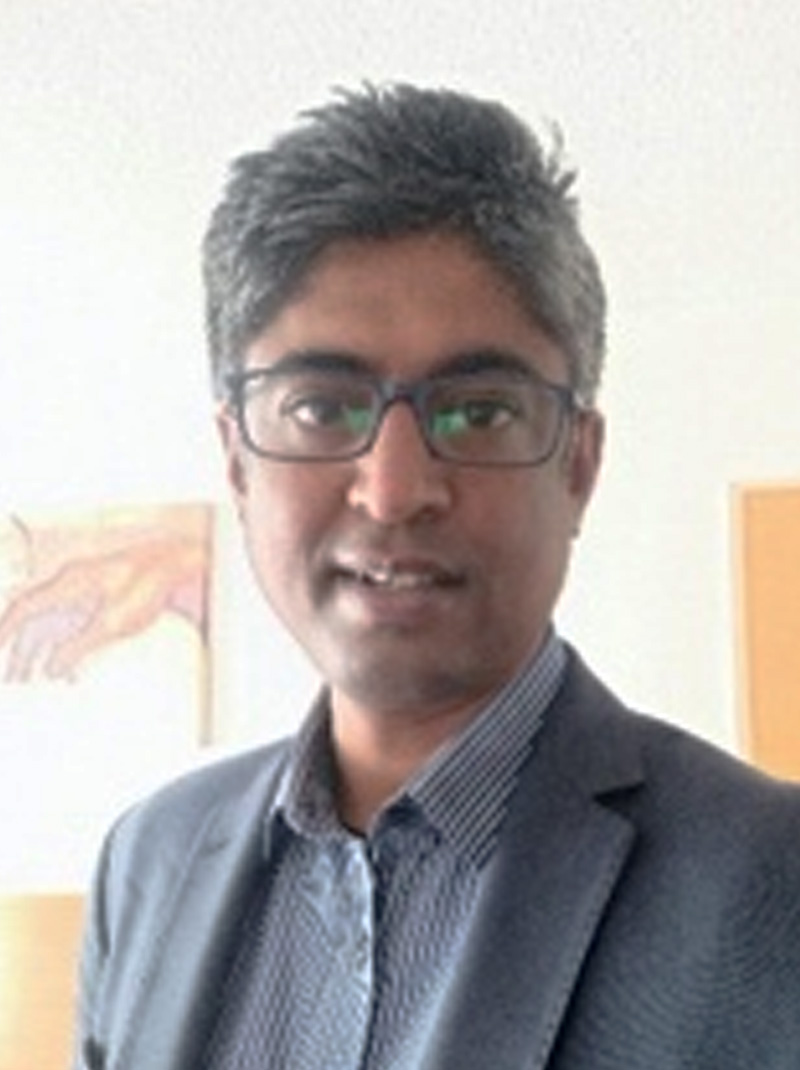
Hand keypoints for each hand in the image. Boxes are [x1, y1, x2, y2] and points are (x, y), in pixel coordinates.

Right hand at [0, 533, 207, 681]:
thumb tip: (51, 668)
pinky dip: (64, 646)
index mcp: (67, 584)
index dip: (4, 632)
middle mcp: (72, 584)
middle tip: (12, 676)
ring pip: (52, 622)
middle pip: (33, 619)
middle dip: (18, 648)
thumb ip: (77, 647)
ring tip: (30, 677)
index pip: (23, 608)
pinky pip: (73, 623)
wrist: (180, 565)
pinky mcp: (103, 597)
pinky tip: (68, 668)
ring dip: (40, 650)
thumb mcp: (112, 623)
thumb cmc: (150, 584)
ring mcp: (87, 589)